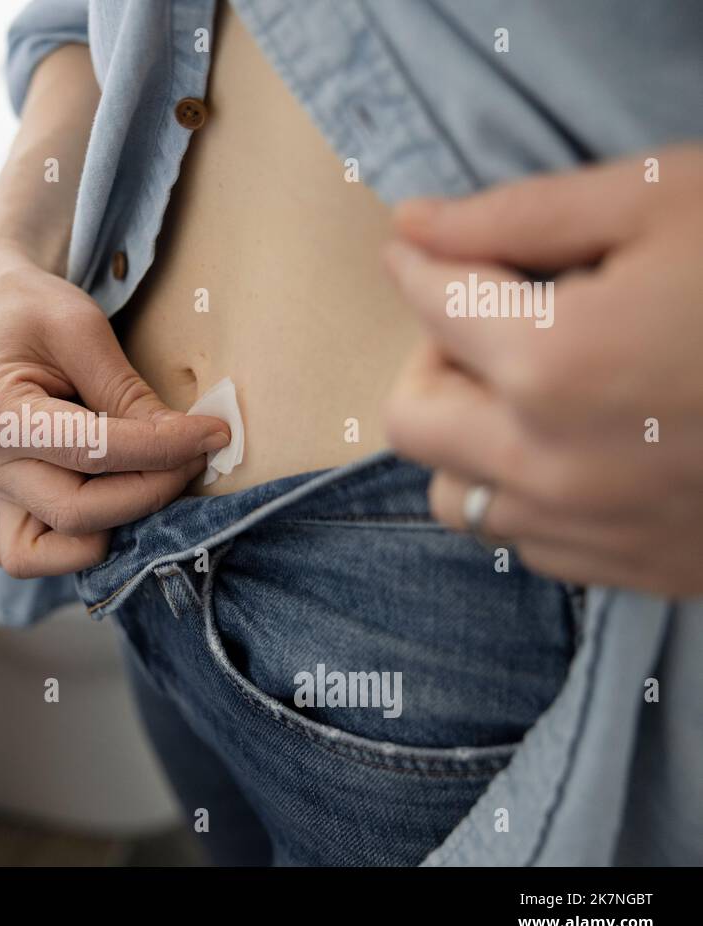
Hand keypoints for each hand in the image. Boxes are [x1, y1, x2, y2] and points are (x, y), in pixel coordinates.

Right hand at [0, 242, 229, 577]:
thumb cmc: (33, 310)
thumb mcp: (83, 331)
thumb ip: (128, 395)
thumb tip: (186, 443)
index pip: (93, 451)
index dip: (163, 449)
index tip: (213, 434)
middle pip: (78, 512)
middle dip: (149, 492)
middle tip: (194, 457)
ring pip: (55, 549)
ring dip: (115, 527)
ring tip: (152, 482)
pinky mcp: (5, 504)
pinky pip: (33, 553)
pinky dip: (76, 547)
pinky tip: (116, 509)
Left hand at [384, 146, 702, 595]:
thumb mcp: (667, 199)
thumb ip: (518, 216)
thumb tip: (413, 227)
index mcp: (554, 363)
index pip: (428, 302)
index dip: (424, 262)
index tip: (435, 249)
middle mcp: (555, 465)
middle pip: (415, 419)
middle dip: (434, 357)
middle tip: (496, 317)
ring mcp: (597, 531)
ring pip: (457, 496)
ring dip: (471, 436)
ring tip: (540, 385)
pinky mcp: (642, 572)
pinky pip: (527, 541)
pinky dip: (528, 490)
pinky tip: (589, 442)